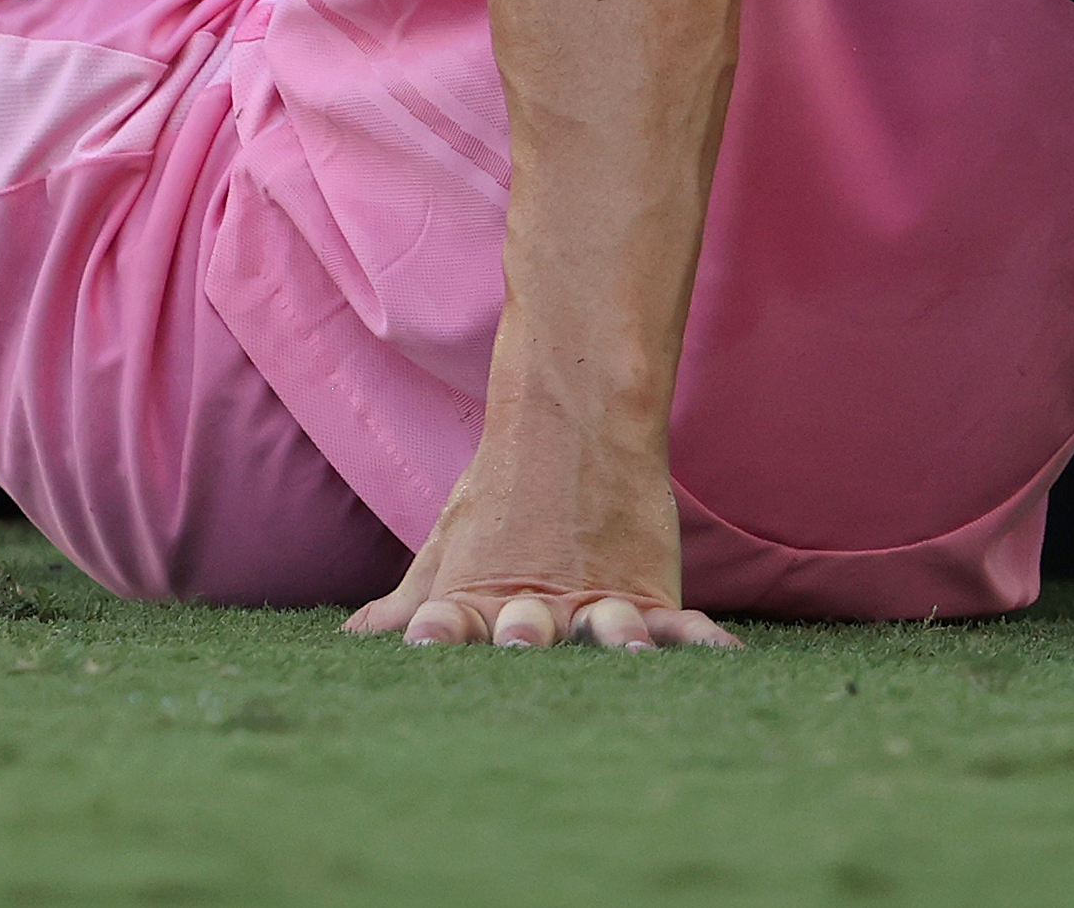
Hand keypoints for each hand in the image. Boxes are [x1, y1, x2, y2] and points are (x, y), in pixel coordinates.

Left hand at [339, 423, 737, 653]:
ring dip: (614, 640)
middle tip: (522, 638)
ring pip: (607, 625)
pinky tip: (719, 656)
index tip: (427, 639)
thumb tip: (354, 638)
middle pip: (528, 625)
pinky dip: (699, 640)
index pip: (449, 621)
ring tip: (627, 651)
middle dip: (525, 633)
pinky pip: (679, 622)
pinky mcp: (649, 591)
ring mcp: (596, 597)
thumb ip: (410, 601)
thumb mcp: (451, 545)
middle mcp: (535, 603)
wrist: (577, 416)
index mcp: (476, 596)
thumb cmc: (505, 493)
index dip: (440, 629)